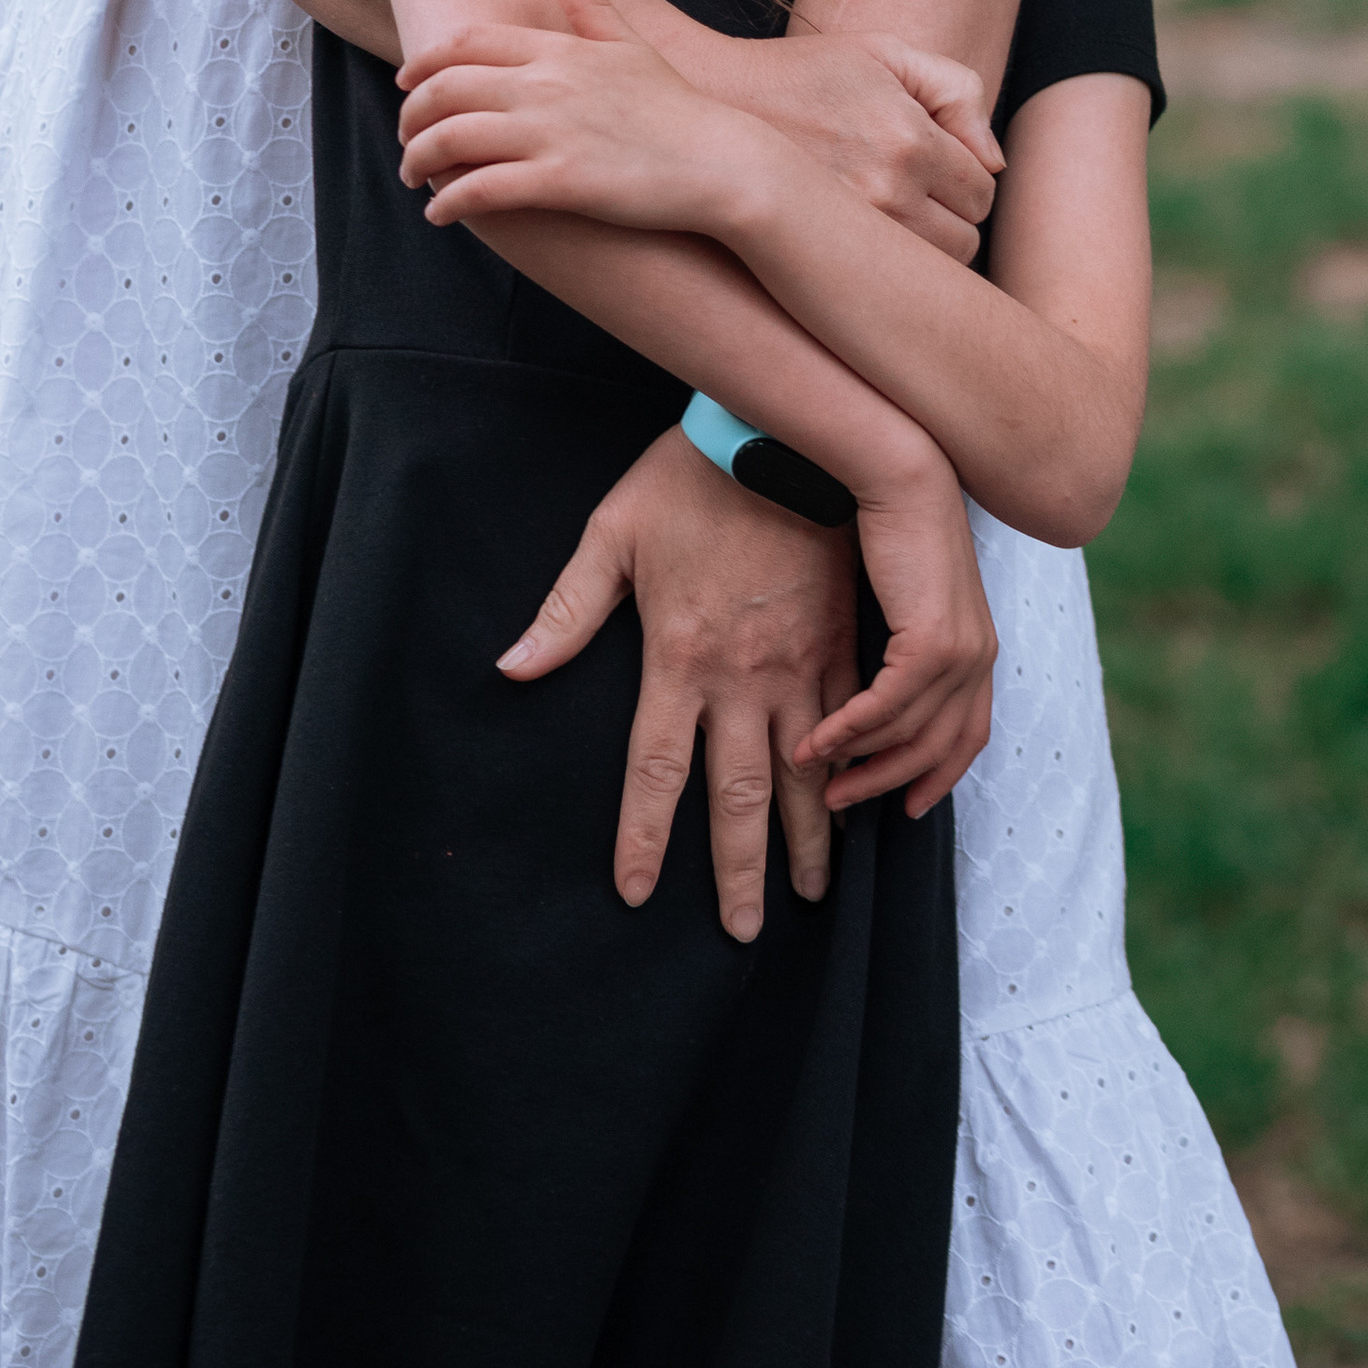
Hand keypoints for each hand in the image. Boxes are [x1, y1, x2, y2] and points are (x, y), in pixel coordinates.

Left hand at [399, 0, 777, 238]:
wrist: (722, 161)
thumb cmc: (677, 108)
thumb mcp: (632, 45)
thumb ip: (591, 3)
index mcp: (559, 50)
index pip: (466, 42)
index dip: (423, 62)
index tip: (406, 83)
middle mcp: (546, 86)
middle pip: (444, 89)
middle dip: (410, 116)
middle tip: (405, 140)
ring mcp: (551, 133)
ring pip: (450, 138)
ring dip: (418, 160)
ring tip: (415, 178)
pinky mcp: (560, 182)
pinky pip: (481, 190)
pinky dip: (449, 202)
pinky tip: (441, 214)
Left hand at [498, 424, 857, 940]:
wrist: (779, 435)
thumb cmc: (687, 480)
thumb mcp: (612, 534)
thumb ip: (566, 611)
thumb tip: (510, 668)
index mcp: (679, 657)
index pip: (656, 771)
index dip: (646, 838)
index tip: (638, 893)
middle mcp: (742, 676)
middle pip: (738, 795)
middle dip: (740, 871)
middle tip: (744, 933)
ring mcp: (800, 664)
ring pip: (806, 772)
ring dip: (809, 838)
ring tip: (811, 894)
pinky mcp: (842, 642)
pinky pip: (852, 723)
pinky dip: (854, 771)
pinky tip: (857, 807)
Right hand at [719, 27, 1001, 263]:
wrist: (709, 105)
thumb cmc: (799, 75)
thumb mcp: (884, 53)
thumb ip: (956, 91)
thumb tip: (994, 164)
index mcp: (909, 139)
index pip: (981, 191)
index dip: (967, 180)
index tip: (938, 168)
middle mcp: (886, 192)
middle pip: (965, 243)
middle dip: (951, 221)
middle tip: (914, 195)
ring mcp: (851, 232)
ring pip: (928, 276)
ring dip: (921, 253)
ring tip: (887, 221)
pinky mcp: (817, 259)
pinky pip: (882, 289)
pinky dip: (884, 274)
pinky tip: (861, 245)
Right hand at [801, 452, 996, 820]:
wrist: (900, 472)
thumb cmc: (890, 526)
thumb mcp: (903, 596)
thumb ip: (898, 646)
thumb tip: (868, 696)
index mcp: (978, 647)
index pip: (968, 735)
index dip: (936, 776)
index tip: (901, 806)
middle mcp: (979, 656)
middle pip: (940, 747)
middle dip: (887, 782)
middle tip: (838, 802)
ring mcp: (962, 652)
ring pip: (908, 733)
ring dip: (856, 760)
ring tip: (811, 770)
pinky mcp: (932, 641)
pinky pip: (887, 707)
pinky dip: (848, 730)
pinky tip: (815, 740)